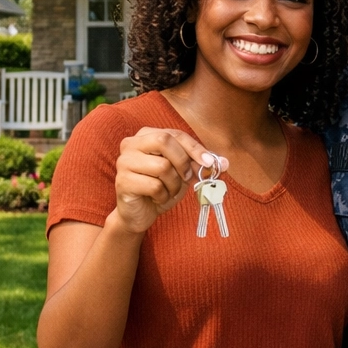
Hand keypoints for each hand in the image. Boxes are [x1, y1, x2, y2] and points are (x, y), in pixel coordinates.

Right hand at [113, 127, 228, 234]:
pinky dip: (163, 195)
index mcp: (146, 135)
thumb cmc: (161, 188)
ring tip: (169, 191)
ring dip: (174, 184)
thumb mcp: (183, 172)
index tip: (210, 162)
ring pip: (162, 166)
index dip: (194, 148)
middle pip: (164, 141)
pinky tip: (157, 198)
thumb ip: (201, 164)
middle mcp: (131, 144)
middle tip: (186, 178)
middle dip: (182, 163)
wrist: (139, 213)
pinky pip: (154, 186)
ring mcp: (124, 162)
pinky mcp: (122, 181)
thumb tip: (225, 162)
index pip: (175, 134)